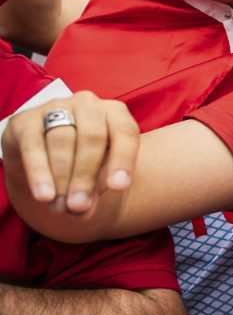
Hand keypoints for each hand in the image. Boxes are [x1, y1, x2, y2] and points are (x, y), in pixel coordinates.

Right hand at [2, 92, 138, 215]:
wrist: (43, 156)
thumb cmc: (81, 162)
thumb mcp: (97, 173)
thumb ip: (95, 188)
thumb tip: (82, 210)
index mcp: (115, 112)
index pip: (125, 132)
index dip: (123, 160)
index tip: (119, 187)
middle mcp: (88, 104)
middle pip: (92, 138)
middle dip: (86, 175)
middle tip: (79, 206)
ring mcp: (55, 107)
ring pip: (62, 140)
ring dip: (62, 177)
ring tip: (60, 207)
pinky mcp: (25, 120)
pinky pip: (33, 145)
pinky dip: (39, 172)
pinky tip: (43, 194)